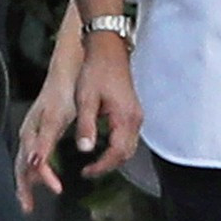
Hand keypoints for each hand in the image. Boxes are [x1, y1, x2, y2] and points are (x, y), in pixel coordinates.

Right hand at [14, 70, 77, 211]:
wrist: (66, 71)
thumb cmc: (61, 94)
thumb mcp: (55, 117)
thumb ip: (45, 140)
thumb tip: (36, 163)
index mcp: (31, 134)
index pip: (32, 164)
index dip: (44, 179)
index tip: (57, 190)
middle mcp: (28, 136)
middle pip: (21, 167)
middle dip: (23, 189)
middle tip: (27, 208)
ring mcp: (32, 133)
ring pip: (25, 163)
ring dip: (26, 182)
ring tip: (29, 200)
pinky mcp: (39, 131)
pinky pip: (31, 157)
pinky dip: (34, 171)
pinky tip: (40, 176)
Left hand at [74, 34, 142, 178]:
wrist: (108, 48)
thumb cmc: (96, 70)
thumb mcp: (85, 99)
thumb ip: (86, 126)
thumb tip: (85, 150)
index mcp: (124, 118)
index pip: (116, 153)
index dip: (101, 167)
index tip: (85, 172)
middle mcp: (135, 119)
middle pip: (126, 154)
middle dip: (108, 166)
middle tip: (88, 172)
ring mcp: (136, 115)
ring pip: (128, 146)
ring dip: (113, 158)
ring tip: (94, 164)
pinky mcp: (132, 111)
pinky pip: (128, 137)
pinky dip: (116, 147)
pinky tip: (103, 147)